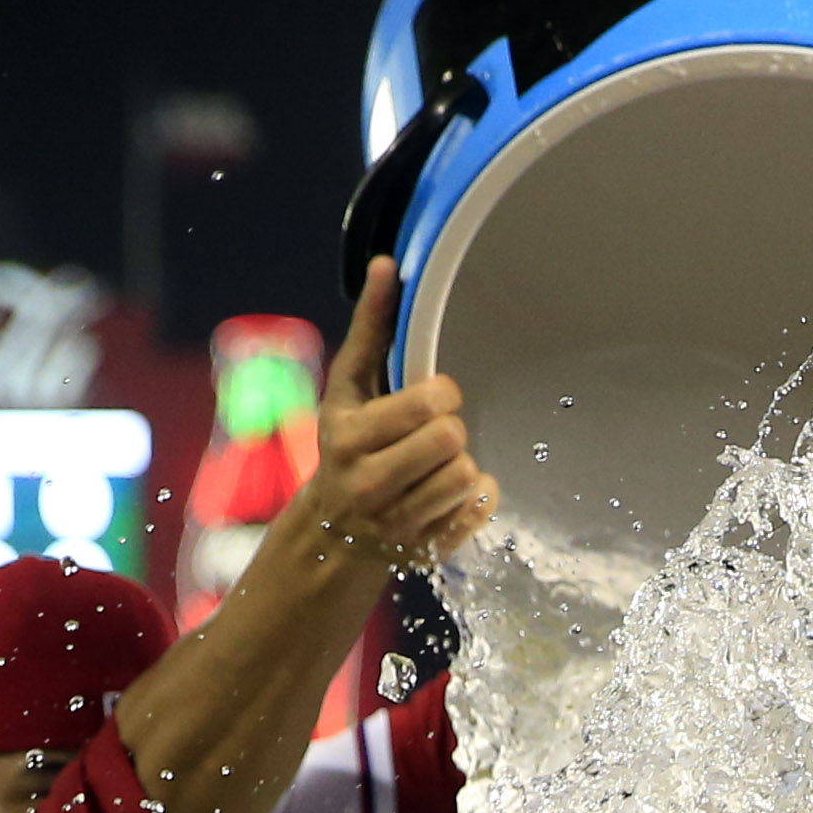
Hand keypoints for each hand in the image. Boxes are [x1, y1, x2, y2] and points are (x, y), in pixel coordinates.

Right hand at [300, 255, 492, 571]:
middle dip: (449, 431)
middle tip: (429, 437)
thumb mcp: (347, 389)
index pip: (429, 403)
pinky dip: (475, 497)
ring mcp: (399, 523)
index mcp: (348, 438)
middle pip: (452, 440)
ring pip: (467, 476)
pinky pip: (480, 508)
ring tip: (433, 467)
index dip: (441, 395)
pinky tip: (448, 493)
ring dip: (460, 466)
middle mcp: (369, 484)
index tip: (430, 399)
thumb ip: (370, 328)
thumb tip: (386, 264)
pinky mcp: (428, 547)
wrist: (332, 534)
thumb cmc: (345, 448)